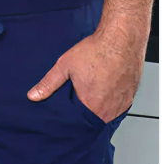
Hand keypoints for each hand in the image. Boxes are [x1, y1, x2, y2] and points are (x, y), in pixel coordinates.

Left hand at [27, 24, 145, 122]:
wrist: (121, 39)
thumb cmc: (95, 51)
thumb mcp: (65, 66)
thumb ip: (48, 84)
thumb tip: (33, 96)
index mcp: (92, 106)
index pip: (79, 124)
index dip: (72, 121)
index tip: (66, 116)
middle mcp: (110, 110)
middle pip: (94, 120)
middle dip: (84, 115)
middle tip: (77, 103)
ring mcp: (122, 103)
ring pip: (107, 114)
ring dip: (98, 109)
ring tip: (90, 96)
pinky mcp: (131, 95)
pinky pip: (118, 106)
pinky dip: (110, 102)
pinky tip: (103, 92)